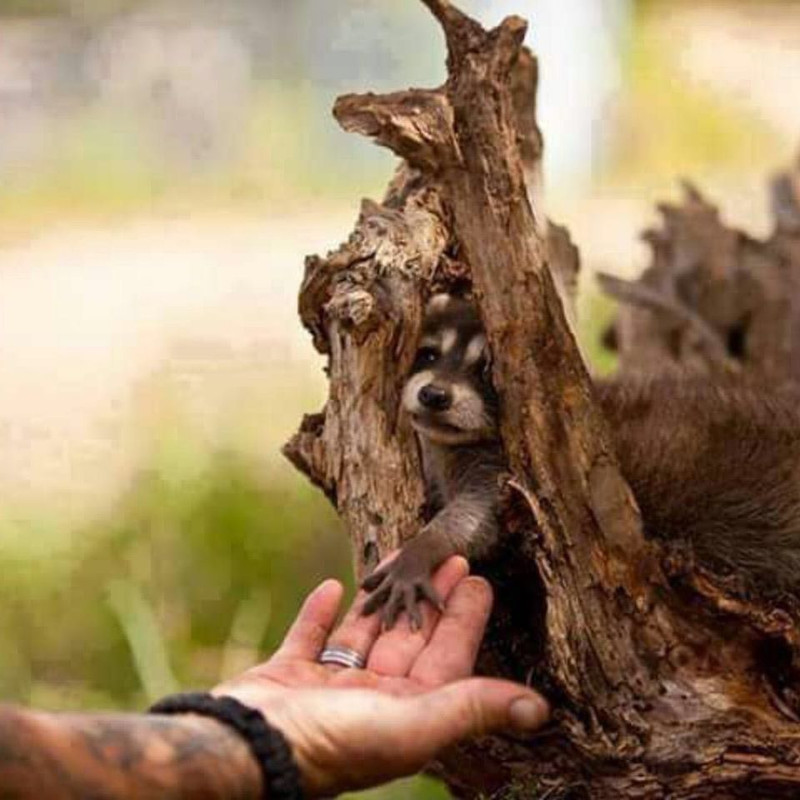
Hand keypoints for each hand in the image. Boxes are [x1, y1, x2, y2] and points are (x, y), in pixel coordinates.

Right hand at [214, 556, 548, 797]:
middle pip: (409, 639)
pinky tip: (332, 587)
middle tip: (450, 557)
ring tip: (397, 561)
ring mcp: (326, 688)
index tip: (478, 579)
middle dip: (431, 599)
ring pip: (363, 634)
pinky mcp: (287, 676)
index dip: (464, 618)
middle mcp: (370, 701)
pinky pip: (310, 637)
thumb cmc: (331, 743)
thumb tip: (539, 709)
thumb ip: (471, 708)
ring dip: (381, 600)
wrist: (243, 749)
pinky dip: (321, 613)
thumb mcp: (412, 725)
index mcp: (404, 711)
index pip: (447, 657)